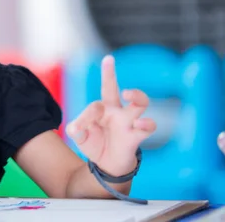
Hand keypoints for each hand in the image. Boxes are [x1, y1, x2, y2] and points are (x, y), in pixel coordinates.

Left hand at [66, 55, 156, 175]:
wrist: (106, 164)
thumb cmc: (94, 143)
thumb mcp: (80, 137)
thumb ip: (75, 130)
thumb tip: (75, 128)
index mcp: (101, 109)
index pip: (94, 105)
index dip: (85, 117)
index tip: (77, 129)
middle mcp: (116, 110)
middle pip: (114, 88)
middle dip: (109, 73)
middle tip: (108, 59)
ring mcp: (128, 121)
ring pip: (140, 102)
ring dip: (137, 95)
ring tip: (127, 94)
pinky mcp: (137, 134)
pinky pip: (148, 126)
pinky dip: (146, 123)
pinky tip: (138, 124)